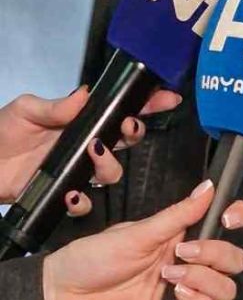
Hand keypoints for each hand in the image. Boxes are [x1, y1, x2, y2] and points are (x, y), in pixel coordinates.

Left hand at [0, 86, 181, 206]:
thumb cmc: (1, 133)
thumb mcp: (26, 110)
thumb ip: (56, 106)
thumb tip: (85, 95)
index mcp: (81, 120)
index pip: (119, 109)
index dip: (147, 103)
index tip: (167, 97)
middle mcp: (85, 145)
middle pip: (126, 140)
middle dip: (134, 132)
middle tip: (127, 127)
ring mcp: (76, 170)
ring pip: (112, 173)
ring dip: (109, 166)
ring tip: (93, 155)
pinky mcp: (63, 194)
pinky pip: (85, 204)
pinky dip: (82, 201)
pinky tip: (71, 193)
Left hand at [42, 179, 242, 299]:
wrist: (65, 296)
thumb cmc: (95, 257)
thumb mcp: (137, 231)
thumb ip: (178, 214)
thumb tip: (209, 186)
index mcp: (183, 234)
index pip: (225, 223)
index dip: (238, 217)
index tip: (229, 218)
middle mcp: (189, 262)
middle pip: (234, 259)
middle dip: (219, 254)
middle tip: (186, 252)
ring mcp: (184, 292)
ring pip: (226, 289)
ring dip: (206, 281)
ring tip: (172, 277)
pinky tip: (177, 297)